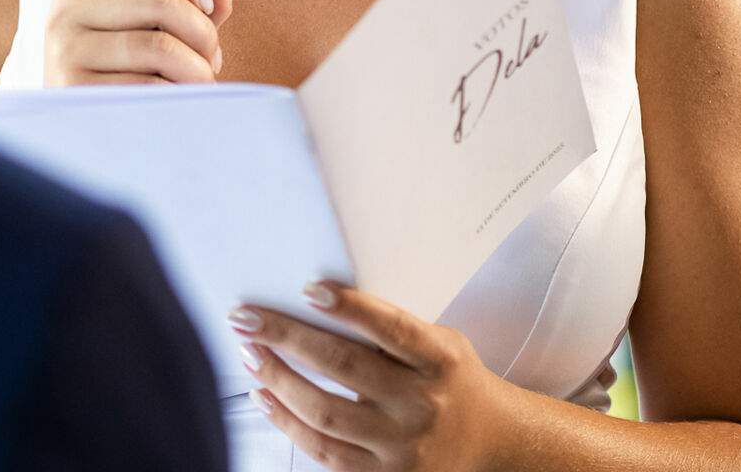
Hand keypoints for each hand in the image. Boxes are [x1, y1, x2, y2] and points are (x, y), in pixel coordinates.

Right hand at [43, 0, 233, 85]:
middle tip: (211, 55)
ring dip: (196, 67)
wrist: (75, 127)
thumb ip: (187, 2)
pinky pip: (148, 85)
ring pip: (159, 45)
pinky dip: (176, 93)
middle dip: (202, 30)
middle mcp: (66, 11)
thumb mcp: (144, 25)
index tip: (206, 2)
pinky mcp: (76, 89)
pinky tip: (176, 98)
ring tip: (199, 79)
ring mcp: (66, 50)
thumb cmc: (116, 70)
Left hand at [230, 284, 514, 470]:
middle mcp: (422, 405)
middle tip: (246, 318)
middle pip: (345, 366)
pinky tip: (263, 396)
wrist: (493, 443)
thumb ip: (393, 329)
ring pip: (326, 413)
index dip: (350, 308)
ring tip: (249, 353)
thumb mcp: (440, 345)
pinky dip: (286, 422)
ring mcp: (402, 447)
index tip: (309, 288)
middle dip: (287, 337)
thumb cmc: (452, 381)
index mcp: (440, 361)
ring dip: (278, 380)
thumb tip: (319, 300)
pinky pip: (324, 452)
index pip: (392, 329)